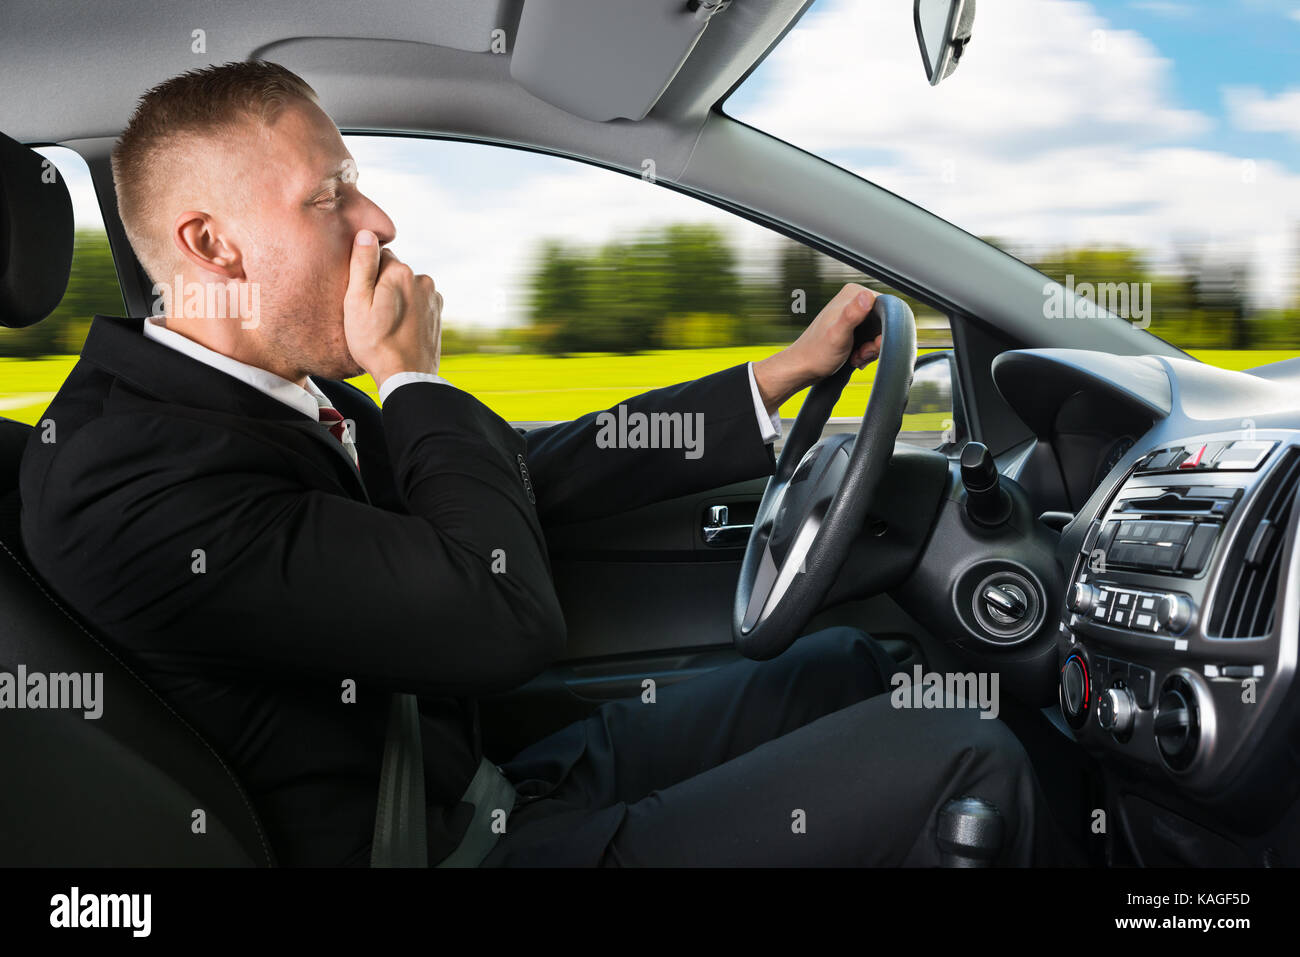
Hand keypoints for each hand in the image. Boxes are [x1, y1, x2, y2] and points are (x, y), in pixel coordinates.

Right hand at [343, 229, 441, 390]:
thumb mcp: (357, 302)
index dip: (366, 276)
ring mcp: (434, 298)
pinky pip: (417, 304)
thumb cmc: (376, 343)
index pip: (378, 256)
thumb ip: (362, 264)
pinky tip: (400, 330)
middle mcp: (423, 280)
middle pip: (394, 272)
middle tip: (373, 314)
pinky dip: (409, 312)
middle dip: (383, 286)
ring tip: (387, 325)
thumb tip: (367, 233)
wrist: (406, 377)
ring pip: (406, 288)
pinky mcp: (438, 314)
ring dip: (397, 300)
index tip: (363, 297)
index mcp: (401, 272)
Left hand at [752, 283, 881, 414]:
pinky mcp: (852, 327)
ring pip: (878, 332)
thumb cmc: (817, 353)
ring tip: (855, 356)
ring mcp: (853, 313)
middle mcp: (855, 299)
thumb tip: (867, 295)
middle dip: (876, 342)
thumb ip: (852, 314)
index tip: (871, 344)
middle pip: (884, 321)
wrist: (803, 368)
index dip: (885, 329)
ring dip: (871, 349)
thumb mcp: (838, 334)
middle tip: (861, 353)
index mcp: (854, 293)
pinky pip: (871, 339)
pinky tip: (854, 357)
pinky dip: (866, 351)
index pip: (888, 307)